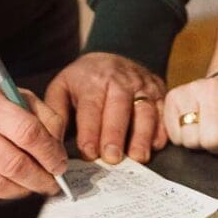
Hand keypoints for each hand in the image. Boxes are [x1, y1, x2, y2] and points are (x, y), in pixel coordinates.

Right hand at [0, 70, 68, 205]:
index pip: (26, 132)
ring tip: (33, 185)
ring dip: (22, 191)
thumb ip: (44, 117)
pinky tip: (8, 187)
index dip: (49, 152)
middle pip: (13, 164)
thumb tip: (58, 151)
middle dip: (40, 178)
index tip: (60, 163)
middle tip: (52, 182)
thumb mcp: (17, 93)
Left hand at [44, 53, 166, 164]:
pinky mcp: (159, 92)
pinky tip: (155, 145)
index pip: (91, 105)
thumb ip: (56, 112)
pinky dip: (162, 129)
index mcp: (93, 79)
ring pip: (146, 110)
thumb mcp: (62, 88)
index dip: (90, 130)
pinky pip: (164, 111)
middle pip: (120, 107)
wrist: (112, 59)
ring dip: (142, 135)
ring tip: (137, 158)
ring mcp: (143, 84)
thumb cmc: (84, 82)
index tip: (89, 152)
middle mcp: (121, 79)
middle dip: (116, 133)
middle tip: (113, 158)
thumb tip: (53, 140)